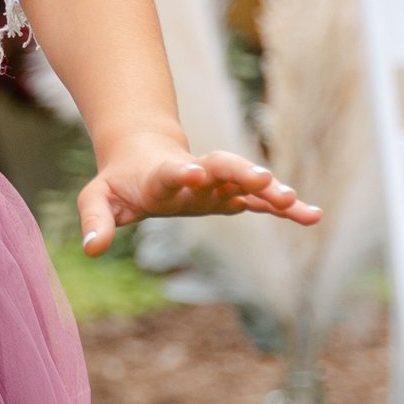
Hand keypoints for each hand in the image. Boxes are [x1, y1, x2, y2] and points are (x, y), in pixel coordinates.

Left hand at [77, 133, 319, 257]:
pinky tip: (312, 216)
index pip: (171, 173)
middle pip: (220, 167)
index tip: (193, 172)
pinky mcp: (232, 193)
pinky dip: (284, 208)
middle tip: (263, 180)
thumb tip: (92, 249)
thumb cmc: (120, 181)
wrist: (143, 154)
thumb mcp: (98, 198)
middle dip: (240, 173)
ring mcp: (216, 183)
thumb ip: (96, 219)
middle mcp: (195, 175)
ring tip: (294, 201)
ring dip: (269, 190)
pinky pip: (261, 201)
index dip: (180, 173)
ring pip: (246, 182)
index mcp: (160, 177)